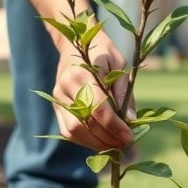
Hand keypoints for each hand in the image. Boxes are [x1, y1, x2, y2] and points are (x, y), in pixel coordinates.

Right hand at [51, 34, 134, 150]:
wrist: (75, 42)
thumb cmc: (102, 52)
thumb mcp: (119, 65)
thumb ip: (123, 93)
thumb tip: (131, 121)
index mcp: (83, 72)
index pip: (99, 108)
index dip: (115, 126)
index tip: (129, 136)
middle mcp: (66, 86)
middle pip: (85, 123)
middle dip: (106, 138)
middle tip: (124, 144)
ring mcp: (58, 97)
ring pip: (73, 131)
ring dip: (95, 143)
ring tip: (114, 145)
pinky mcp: (56, 105)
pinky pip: (67, 131)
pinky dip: (84, 140)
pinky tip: (100, 140)